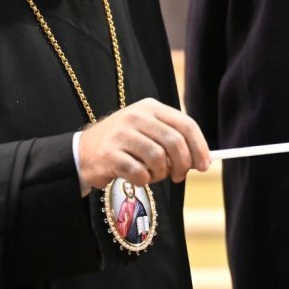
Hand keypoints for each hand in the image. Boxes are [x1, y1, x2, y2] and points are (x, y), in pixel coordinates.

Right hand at [77, 97, 210, 189]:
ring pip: (158, 159)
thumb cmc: (125, 144)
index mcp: (150, 107)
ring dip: (161, 174)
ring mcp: (121, 134)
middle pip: (175, 142)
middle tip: (179, 177)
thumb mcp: (150, 132)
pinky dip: (144, 181)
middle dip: (183, 164)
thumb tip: (203, 160)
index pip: (186, 125)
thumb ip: (175, 141)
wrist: (83, 150)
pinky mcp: (109, 154)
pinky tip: (137, 178)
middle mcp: (136, 116)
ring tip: (153, 175)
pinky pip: (139, 173)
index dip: (199, 147)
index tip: (205, 165)